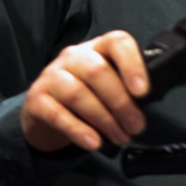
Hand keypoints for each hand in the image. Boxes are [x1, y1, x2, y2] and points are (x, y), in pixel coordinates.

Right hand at [21, 30, 149, 151]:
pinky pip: (58, 114)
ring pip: (78, 94)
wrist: (44, 112)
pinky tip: (94, 143)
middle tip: (136, 127)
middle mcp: (73, 56)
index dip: (132, 64)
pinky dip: (79, 130)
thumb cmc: (87, 94)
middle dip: (121, 103)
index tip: (143, 92)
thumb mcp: (107, 84)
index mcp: (98, 47)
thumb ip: (125, 86)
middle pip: (98, 72)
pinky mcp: (36, 99)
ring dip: (104, 120)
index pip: (117, 42)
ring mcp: (51, 75)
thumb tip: (149, 100)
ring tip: (120, 138)